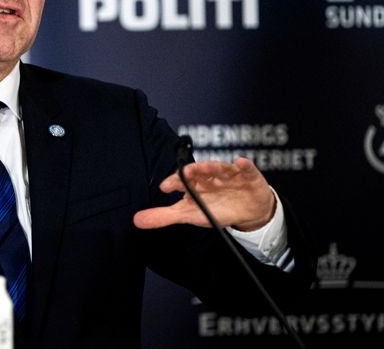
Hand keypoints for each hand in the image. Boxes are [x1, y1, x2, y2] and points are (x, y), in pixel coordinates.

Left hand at [133, 158, 275, 231]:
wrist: (247, 210)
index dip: (174, 182)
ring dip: (214, 166)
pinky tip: (241, 163)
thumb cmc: (216, 208)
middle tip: (185, 173)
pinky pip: (246, 169)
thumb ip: (164, 216)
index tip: (165, 186)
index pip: (181, 180)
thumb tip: (136, 220)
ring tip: (207, 167)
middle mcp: (209, 176)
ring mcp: (229, 174)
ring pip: (220, 168)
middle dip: (193, 170)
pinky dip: (244, 166)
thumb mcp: (190, 215)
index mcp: (195, 183)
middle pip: (200, 170)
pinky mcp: (247, 176)